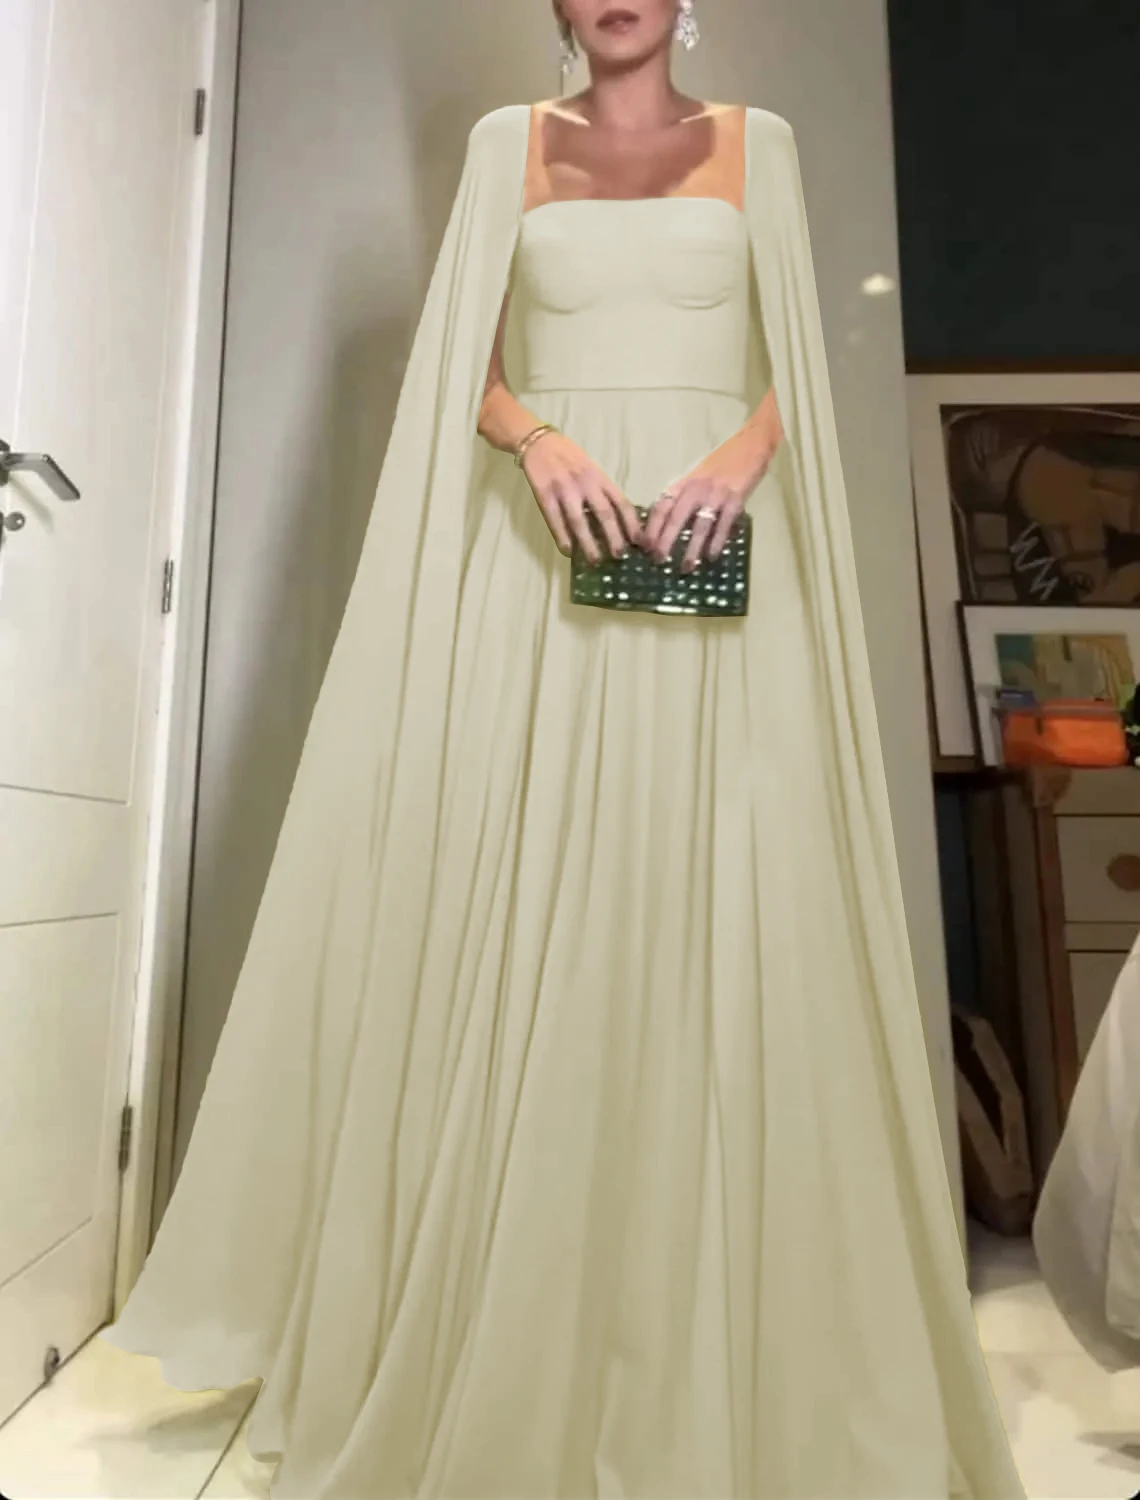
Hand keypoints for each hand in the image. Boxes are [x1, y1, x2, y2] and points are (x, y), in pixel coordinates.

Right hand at [521, 430, 641, 564]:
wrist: (538, 442)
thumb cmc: (568, 456)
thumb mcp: (591, 468)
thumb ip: (601, 490)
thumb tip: (616, 519)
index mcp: (599, 477)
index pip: (621, 502)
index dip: (632, 523)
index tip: (639, 541)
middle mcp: (585, 483)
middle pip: (604, 514)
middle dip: (614, 537)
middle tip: (619, 555)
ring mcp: (565, 489)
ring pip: (579, 521)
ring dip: (588, 543)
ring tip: (595, 560)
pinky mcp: (545, 494)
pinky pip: (555, 520)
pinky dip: (562, 537)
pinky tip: (568, 551)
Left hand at [644, 424, 776, 572]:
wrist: (751, 444)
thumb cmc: (723, 462)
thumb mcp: (697, 476)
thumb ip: (684, 495)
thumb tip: (668, 523)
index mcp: (684, 483)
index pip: (661, 507)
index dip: (651, 527)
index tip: (644, 546)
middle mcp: (696, 489)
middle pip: (675, 519)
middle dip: (665, 542)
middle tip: (659, 561)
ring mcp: (715, 495)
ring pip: (699, 527)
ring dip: (691, 549)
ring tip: (686, 567)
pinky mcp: (735, 499)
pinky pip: (723, 526)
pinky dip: (716, 543)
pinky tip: (712, 556)